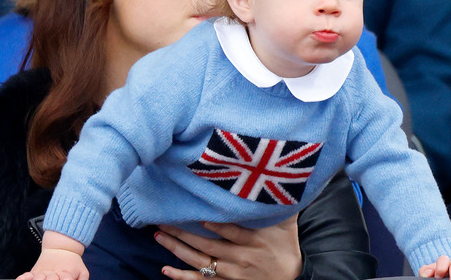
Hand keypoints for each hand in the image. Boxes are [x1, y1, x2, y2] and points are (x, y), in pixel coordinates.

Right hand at [17, 231, 87, 279]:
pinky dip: (23, 278)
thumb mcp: (82, 272)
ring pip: (38, 279)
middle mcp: (54, 275)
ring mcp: (44, 273)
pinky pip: (26, 276)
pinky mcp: (35, 271)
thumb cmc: (72, 263)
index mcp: (67, 274)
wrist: (62, 247)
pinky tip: (22, 279)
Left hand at [154, 214, 301, 279]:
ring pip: (200, 261)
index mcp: (255, 242)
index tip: (202, 219)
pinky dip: (182, 278)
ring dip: (178, 250)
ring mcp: (231, 273)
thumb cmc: (285, 246)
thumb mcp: (287, 226)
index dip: (218, 228)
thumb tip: (283, 180)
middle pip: (209, 246)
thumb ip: (282, 205)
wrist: (290, 278)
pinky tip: (166, 269)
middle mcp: (241, 258)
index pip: (234, 234)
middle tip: (164, 221)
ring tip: (160, 236)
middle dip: (184, 234)